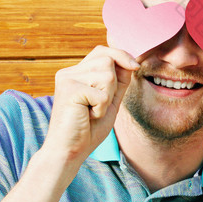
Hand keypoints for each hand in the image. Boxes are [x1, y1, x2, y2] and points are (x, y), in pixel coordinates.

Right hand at [43, 45, 138, 164]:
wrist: (69, 150)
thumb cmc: (89, 128)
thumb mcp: (110, 100)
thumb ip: (119, 81)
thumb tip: (131, 62)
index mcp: (78, 72)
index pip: (102, 51)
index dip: (121, 55)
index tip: (135, 66)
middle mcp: (70, 72)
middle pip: (107, 59)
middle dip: (114, 84)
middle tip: (98, 104)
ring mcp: (67, 79)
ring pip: (107, 75)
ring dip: (107, 97)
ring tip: (92, 110)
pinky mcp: (69, 89)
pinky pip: (102, 94)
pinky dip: (101, 109)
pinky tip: (88, 116)